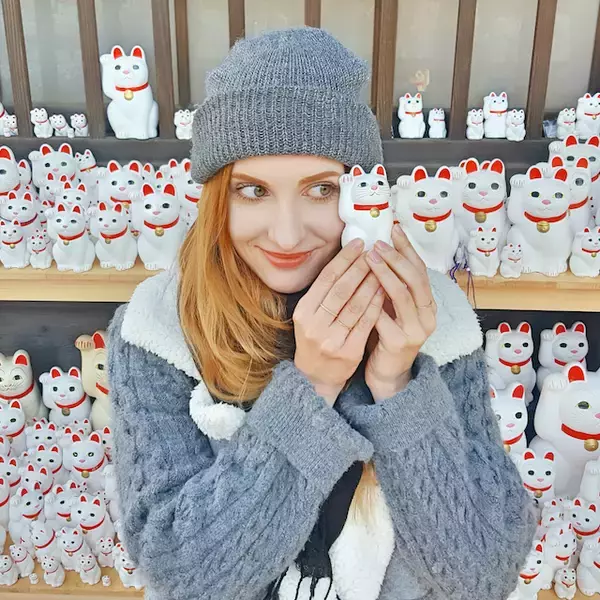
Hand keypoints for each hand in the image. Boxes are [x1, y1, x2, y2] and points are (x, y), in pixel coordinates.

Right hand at [293, 239, 383, 405]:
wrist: (316, 377)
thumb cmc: (316, 339)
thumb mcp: (310, 315)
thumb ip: (324, 292)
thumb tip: (346, 258)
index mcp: (303, 312)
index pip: (325, 279)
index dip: (343, 259)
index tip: (358, 243)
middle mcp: (314, 325)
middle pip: (341, 290)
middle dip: (360, 267)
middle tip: (375, 251)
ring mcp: (331, 340)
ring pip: (356, 305)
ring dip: (371, 283)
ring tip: (383, 267)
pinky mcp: (349, 352)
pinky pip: (366, 323)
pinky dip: (376, 305)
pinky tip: (384, 291)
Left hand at [364, 225, 436, 401]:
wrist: (387, 373)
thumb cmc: (386, 334)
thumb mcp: (392, 307)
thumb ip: (390, 286)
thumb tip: (378, 251)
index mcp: (427, 303)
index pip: (420, 269)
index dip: (408, 248)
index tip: (394, 229)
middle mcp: (427, 315)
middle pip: (415, 279)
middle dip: (396, 258)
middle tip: (378, 243)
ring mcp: (416, 330)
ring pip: (402, 295)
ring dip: (385, 273)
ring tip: (369, 258)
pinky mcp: (400, 343)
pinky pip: (385, 318)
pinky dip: (374, 302)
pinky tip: (361, 289)